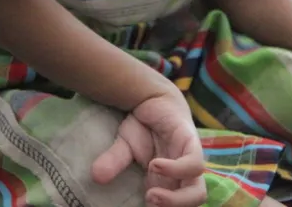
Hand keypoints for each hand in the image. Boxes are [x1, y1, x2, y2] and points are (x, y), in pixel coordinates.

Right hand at [92, 88, 206, 206]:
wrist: (154, 95)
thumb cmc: (142, 126)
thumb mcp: (123, 147)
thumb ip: (113, 162)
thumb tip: (95, 176)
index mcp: (167, 184)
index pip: (173, 206)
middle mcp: (181, 178)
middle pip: (191, 203)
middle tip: (148, 203)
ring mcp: (188, 163)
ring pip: (197, 193)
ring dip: (176, 200)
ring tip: (151, 195)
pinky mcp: (191, 144)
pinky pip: (194, 165)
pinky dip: (176, 170)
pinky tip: (155, 165)